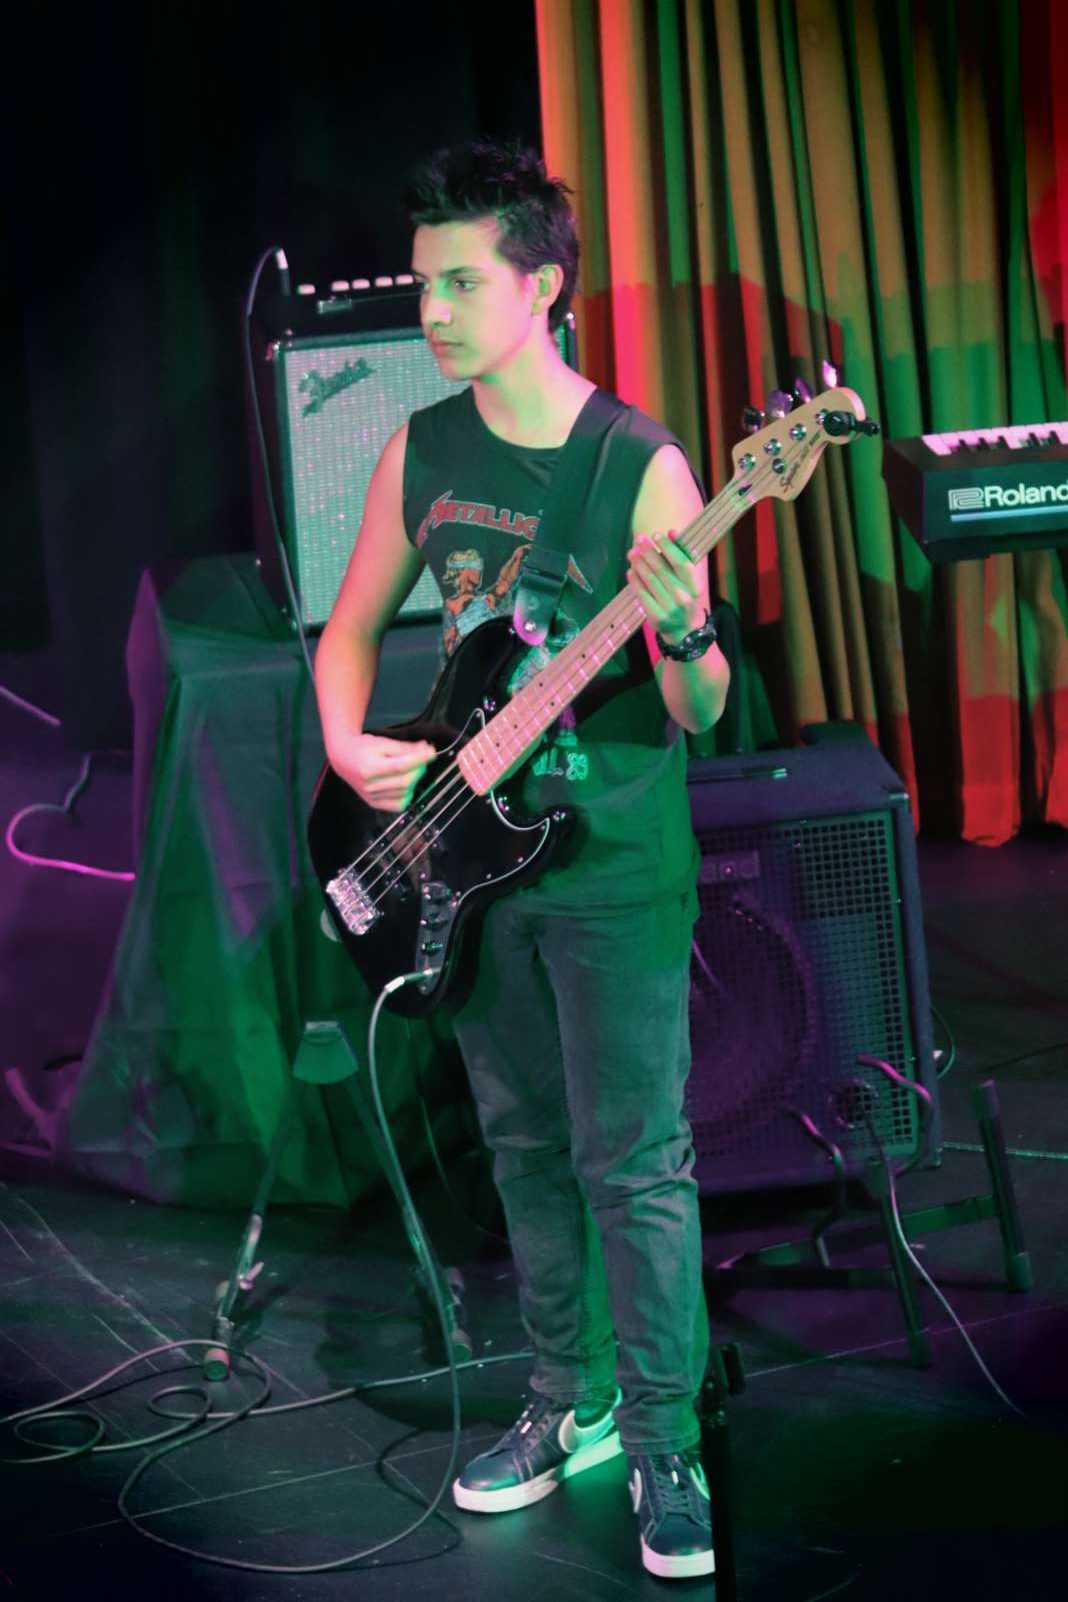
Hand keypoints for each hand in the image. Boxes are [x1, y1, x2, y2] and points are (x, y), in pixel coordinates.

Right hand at [328, 733, 435, 812]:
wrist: (342, 758)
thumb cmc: (363, 748)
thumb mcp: (383, 743)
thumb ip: (405, 748)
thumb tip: (427, 750)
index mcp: (369, 769)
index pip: (400, 766)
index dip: (419, 760)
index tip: (432, 753)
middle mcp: (369, 786)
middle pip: (404, 782)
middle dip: (419, 770)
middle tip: (423, 759)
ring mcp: (371, 797)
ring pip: (404, 793)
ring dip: (415, 781)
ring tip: (413, 769)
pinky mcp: (373, 804)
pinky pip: (398, 805)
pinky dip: (407, 795)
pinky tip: (405, 785)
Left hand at [626, 530, 704, 645]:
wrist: (684, 631)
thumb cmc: (684, 598)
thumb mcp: (688, 580)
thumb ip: (681, 557)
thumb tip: (672, 531)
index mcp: (694, 586)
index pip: (681, 563)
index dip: (668, 547)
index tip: (656, 534)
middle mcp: (683, 597)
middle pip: (662, 569)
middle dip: (649, 552)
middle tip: (639, 539)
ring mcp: (669, 608)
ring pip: (650, 580)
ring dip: (639, 564)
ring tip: (632, 553)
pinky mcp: (656, 616)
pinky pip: (642, 594)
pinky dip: (635, 581)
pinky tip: (631, 571)